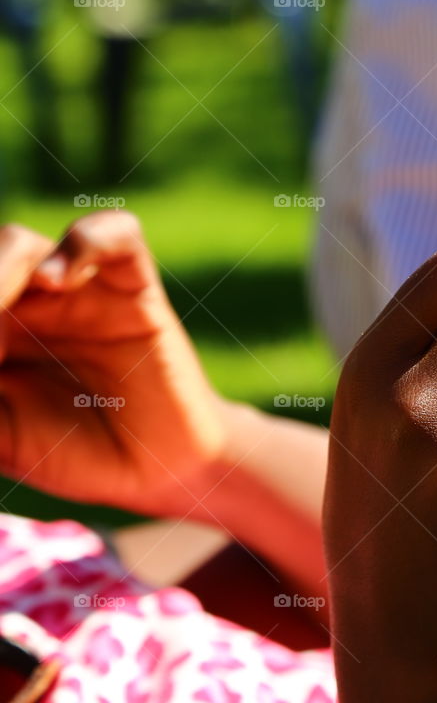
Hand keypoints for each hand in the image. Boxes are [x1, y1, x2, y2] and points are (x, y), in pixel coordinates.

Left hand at [0, 213, 227, 513]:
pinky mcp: (134, 287)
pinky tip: (56, 281)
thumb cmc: (72, 454)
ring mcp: (76, 289)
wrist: (155, 469)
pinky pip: (115, 233)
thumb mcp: (1, 434)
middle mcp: (22, 302)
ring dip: (1, 268)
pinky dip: (84, 241)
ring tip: (0, 299)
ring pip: (19, 244)